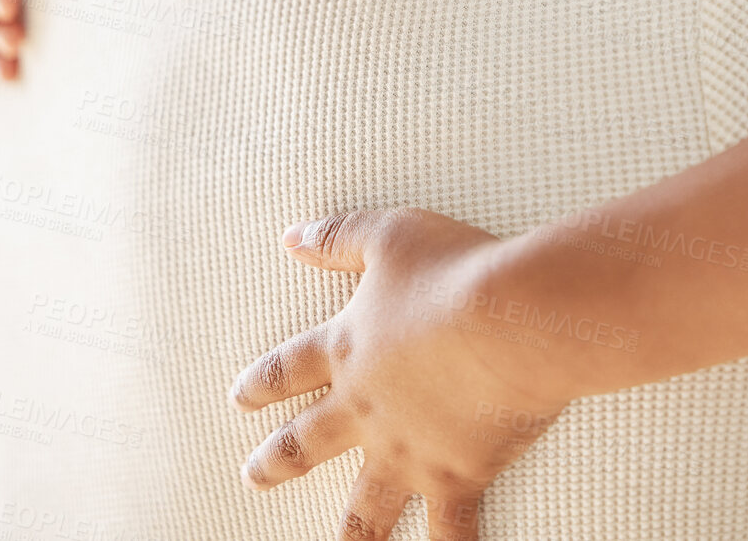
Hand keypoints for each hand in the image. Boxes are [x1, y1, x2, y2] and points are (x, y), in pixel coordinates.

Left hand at [232, 207, 572, 539]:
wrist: (509, 321)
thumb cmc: (453, 270)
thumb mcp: (388, 235)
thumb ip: (337, 237)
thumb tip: (291, 236)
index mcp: (348, 348)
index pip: (289, 368)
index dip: (262, 382)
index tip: (238, 399)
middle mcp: (366, 408)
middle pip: (309, 441)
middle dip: (278, 460)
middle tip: (253, 475)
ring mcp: (408, 451)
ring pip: (367, 504)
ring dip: (351, 531)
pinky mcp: (455, 476)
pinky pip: (450, 531)